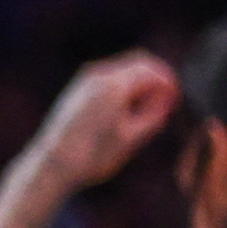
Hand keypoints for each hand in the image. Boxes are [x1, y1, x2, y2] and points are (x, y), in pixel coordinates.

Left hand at [28, 51, 181, 195]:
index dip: (169, 83)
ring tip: (147, 109)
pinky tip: (127, 109)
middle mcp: (98, 75)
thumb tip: (168, 99)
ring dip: (140, 82)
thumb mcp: (131, 138)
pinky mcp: (76, 89)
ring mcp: (84, 80)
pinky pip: (108, 78)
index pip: (153, 69)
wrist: (50, 165)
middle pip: (139, 61)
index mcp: (114, 84)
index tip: (176, 100)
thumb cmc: (91, 156)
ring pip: (124, 68)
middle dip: (156, 78)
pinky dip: (123, 86)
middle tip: (166, 101)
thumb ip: (154, 114)